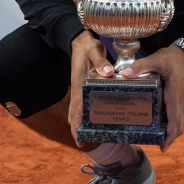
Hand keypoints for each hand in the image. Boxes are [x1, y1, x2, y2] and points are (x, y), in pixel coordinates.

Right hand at [68, 30, 113, 146]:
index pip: (76, 110)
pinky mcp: (84, 86)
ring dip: (82, 123)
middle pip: (75, 114)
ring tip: (92, 136)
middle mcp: (78, 90)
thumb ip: (101, 62)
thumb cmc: (87, 47)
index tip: (79, 141)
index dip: (76, 126)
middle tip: (86, 143)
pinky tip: (96, 117)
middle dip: (79, 129)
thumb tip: (108, 73)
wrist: (79, 40)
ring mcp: (80, 89)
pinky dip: (86, 113)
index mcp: (79, 86)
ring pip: (78, 110)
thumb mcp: (94, 51)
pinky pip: (84, 103)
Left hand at [121, 45, 183, 152]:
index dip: (170, 135)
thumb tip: (124, 74)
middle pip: (178, 125)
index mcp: (174, 96)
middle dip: (170, 137)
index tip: (163, 147)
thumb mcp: (156, 59)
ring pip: (176, 121)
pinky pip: (173, 114)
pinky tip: (155, 122)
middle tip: (158, 145)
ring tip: (155, 138)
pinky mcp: (174, 98)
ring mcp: (177, 100)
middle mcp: (177, 101)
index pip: (175, 120)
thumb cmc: (173, 58)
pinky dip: (167, 122)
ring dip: (168, 131)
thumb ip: (140, 66)